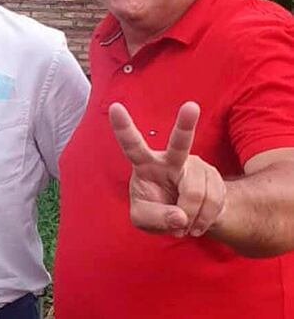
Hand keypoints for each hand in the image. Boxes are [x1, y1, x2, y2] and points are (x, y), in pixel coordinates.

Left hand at [109, 101, 225, 237]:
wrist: (186, 218)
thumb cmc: (156, 211)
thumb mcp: (143, 219)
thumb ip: (154, 219)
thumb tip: (180, 216)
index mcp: (144, 164)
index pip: (131, 144)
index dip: (122, 127)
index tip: (114, 107)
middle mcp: (170, 158)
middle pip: (179, 143)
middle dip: (186, 125)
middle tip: (191, 106)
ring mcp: (195, 165)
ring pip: (195, 193)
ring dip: (190, 218)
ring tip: (182, 223)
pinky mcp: (214, 176)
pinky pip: (213, 202)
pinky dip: (204, 220)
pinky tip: (196, 222)